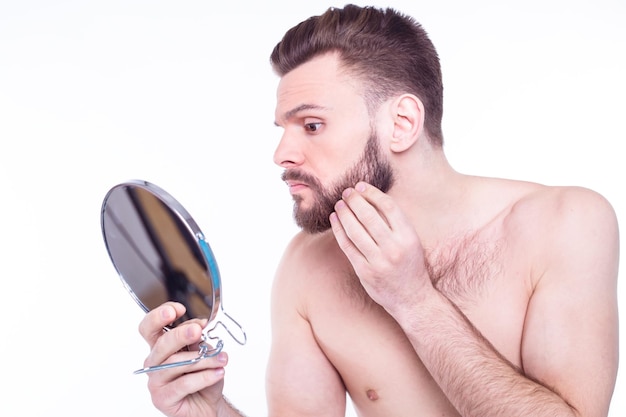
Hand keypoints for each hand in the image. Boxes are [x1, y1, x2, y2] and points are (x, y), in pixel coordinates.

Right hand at [138, 302, 228, 416]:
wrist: (208, 405)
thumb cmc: (203, 377)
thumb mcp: (203, 352)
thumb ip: (196, 339)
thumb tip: (197, 327)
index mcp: (161, 346)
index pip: (150, 327)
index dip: (159, 316)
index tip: (178, 309)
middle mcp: (155, 362)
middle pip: (161, 344)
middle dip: (180, 334)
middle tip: (197, 331)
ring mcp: (156, 381)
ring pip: (176, 364)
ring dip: (203, 359)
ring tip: (221, 359)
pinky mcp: (163, 398)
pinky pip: (184, 384)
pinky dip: (204, 377)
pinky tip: (217, 373)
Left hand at [329, 182, 430, 314]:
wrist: (412, 299)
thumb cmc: (410, 266)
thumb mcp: (412, 242)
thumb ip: (396, 223)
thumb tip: (371, 198)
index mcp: (408, 237)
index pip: (388, 207)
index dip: (372, 193)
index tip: (361, 186)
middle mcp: (394, 248)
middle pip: (369, 216)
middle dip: (354, 200)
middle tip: (346, 192)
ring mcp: (378, 261)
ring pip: (355, 230)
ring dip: (344, 214)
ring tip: (339, 204)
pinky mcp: (364, 272)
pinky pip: (347, 246)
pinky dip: (339, 231)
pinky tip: (335, 220)